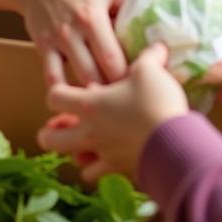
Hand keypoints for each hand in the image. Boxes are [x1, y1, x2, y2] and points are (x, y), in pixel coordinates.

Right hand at [0, 0, 128, 86]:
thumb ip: (131, 9)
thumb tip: (154, 31)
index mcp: (93, 16)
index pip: (114, 58)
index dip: (128, 75)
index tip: (139, 81)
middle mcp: (74, 31)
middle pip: (96, 75)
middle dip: (112, 90)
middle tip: (126, 96)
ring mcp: (57, 41)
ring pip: (76, 80)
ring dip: (93, 93)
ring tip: (109, 98)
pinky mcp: (42, 48)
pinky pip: (52, 78)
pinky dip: (64, 91)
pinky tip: (77, 96)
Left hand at [38, 43, 189, 180]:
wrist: (172, 142)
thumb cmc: (155, 101)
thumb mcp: (150, 70)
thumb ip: (149, 57)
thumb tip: (157, 47)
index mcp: (90, 103)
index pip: (55, 97)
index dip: (57, 92)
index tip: (69, 90)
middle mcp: (89, 131)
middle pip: (49, 139)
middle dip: (50, 132)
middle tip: (63, 123)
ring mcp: (101, 153)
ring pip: (72, 160)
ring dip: (75, 150)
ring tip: (87, 141)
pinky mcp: (115, 169)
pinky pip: (94, 175)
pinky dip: (96, 167)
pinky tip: (105, 156)